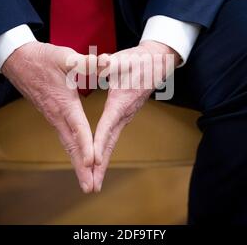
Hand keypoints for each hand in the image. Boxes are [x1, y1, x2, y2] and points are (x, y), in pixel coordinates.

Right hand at [1, 41, 94, 192]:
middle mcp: (57, 115)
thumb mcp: (66, 56)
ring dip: (77, 164)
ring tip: (86, 182)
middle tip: (90, 188)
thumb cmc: (42, 58)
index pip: (78, 128)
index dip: (86, 145)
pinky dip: (72, 152)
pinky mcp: (51, 115)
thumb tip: (108, 61)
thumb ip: (88, 62)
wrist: (17, 60)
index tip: (93, 162)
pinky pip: (64, 138)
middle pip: (71, 146)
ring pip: (67, 145)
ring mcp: (53, 117)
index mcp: (64, 103)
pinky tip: (77, 160)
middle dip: (81, 168)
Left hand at [93, 40, 180, 191]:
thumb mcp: (123, 60)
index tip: (92, 161)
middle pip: (110, 143)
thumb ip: (112, 63)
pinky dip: (105, 151)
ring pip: (111, 143)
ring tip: (93, 182)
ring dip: (102, 163)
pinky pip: (112, 137)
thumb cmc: (138, 61)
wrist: (155, 63)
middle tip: (91, 186)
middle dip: (100, 166)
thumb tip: (103, 61)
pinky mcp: (124, 116)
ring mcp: (126, 117)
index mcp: (120, 102)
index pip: (107, 126)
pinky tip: (99, 161)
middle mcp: (124, 114)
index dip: (98, 143)